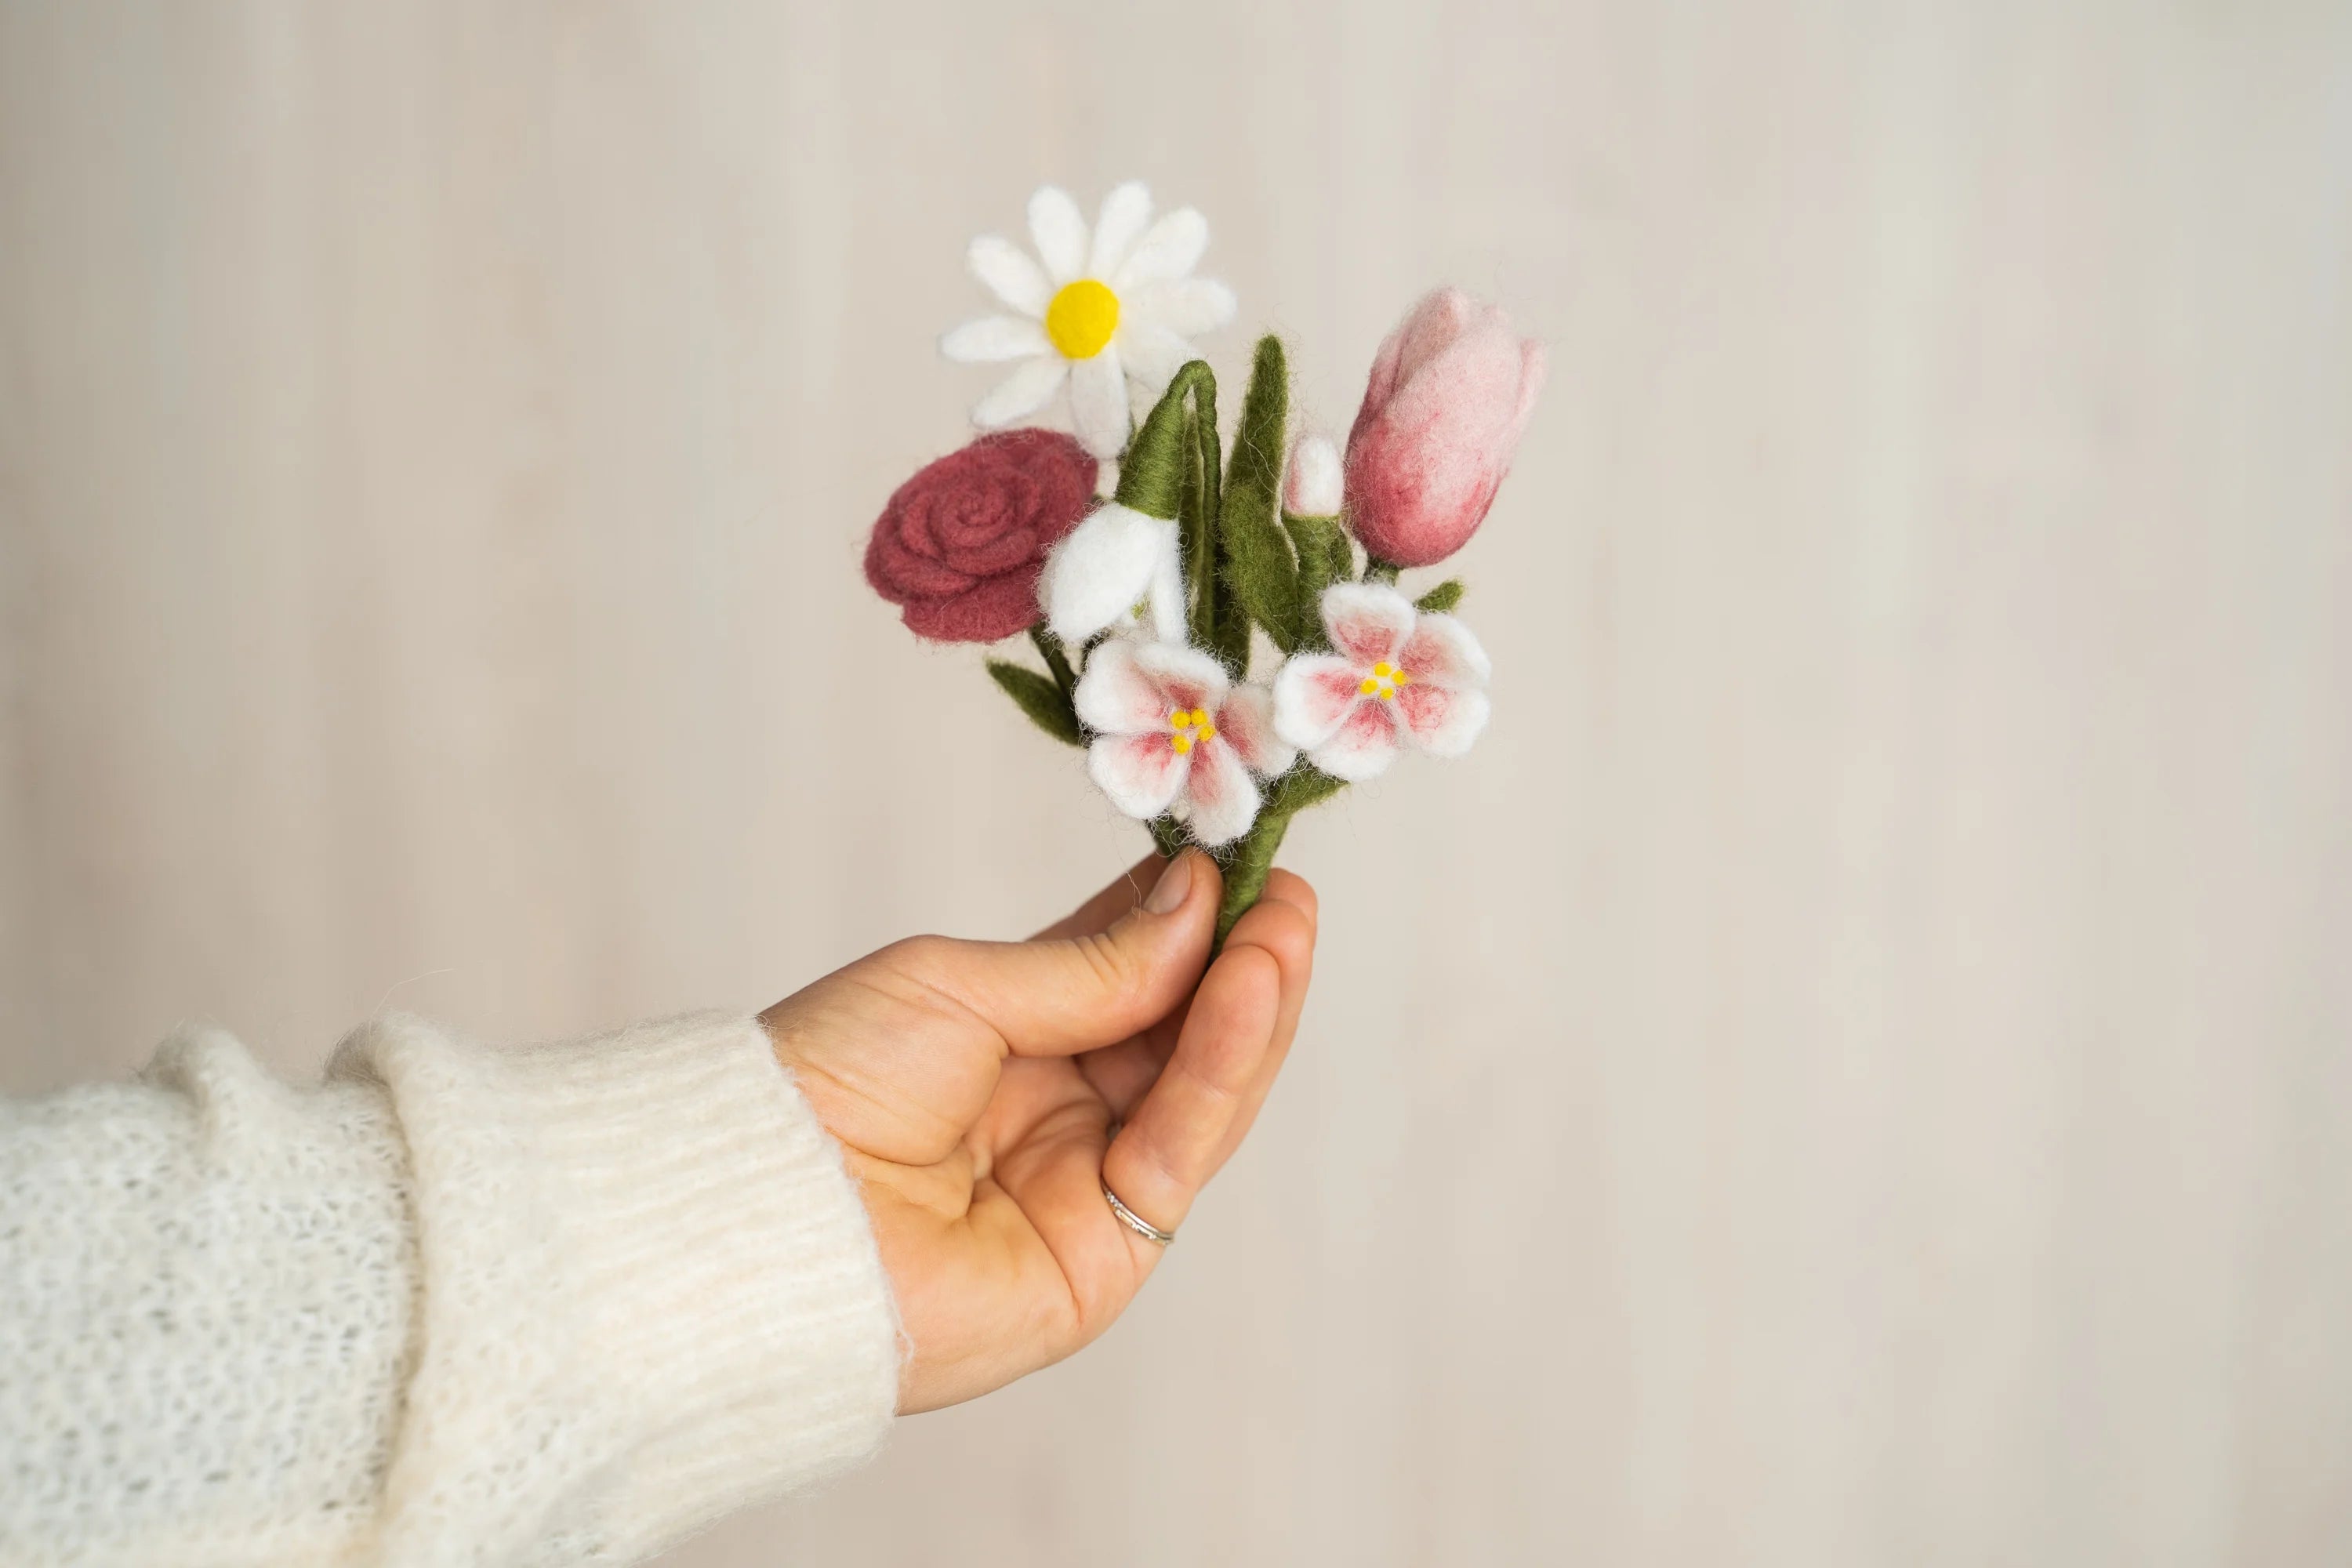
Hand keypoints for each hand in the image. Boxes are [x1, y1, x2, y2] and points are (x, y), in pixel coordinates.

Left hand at [759, 850, 1316, 1413]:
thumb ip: (1093, 965)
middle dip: (1237, 957)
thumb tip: (1197, 902)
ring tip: (1285, 927)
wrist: (763, 1209)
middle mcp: (1057, 1111)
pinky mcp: (1109, 1252)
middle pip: (1177, 1031)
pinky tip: (1250, 987)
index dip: (1188, 915)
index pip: (1126, 970)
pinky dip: (1222, 1064)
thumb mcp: (962, 985)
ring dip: (1250, 1004)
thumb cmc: (828, 1083)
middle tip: (1286, 890)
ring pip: (1198, 1089)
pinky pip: (1181, 1147)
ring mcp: (1086, 1183)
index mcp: (1009, 1039)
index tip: (1240, 853)